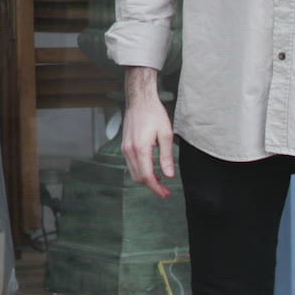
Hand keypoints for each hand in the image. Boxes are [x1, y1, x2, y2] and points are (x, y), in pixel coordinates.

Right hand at [119, 67, 174, 198]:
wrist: (139, 100)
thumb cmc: (154, 113)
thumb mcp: (166, 134)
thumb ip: (167, 156)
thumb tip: (169, 175)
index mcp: (140, 148)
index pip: (146, 176)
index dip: (156, 188)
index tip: (165, 194)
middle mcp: (129, 150)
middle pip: (138, 177)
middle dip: (152, 186)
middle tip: (166, 191)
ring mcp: (125, 148)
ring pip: (134, 172)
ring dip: (146, 180)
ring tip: (161, 181)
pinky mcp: (125, 145)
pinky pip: (131, 164)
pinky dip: (141, 171)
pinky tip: (152, 170)